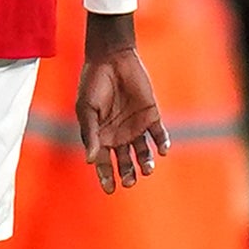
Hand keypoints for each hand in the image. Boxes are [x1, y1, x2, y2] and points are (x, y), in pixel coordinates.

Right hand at [76, 15, 168, 192]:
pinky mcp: (151, 116)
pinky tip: (161, 150)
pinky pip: (159, 135)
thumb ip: (90, 134)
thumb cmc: (93, 83)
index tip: (110, 190)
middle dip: (128, 174)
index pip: (104, 163)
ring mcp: (136, 127)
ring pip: (143, 153)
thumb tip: (91, 160)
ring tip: (146, 169)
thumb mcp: (87, 109)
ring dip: (145, 163)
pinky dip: (161, 144)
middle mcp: (119, 135)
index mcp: (101, 136)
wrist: (112, 58)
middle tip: (129, 181)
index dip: (106, 177)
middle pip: (125, 163)